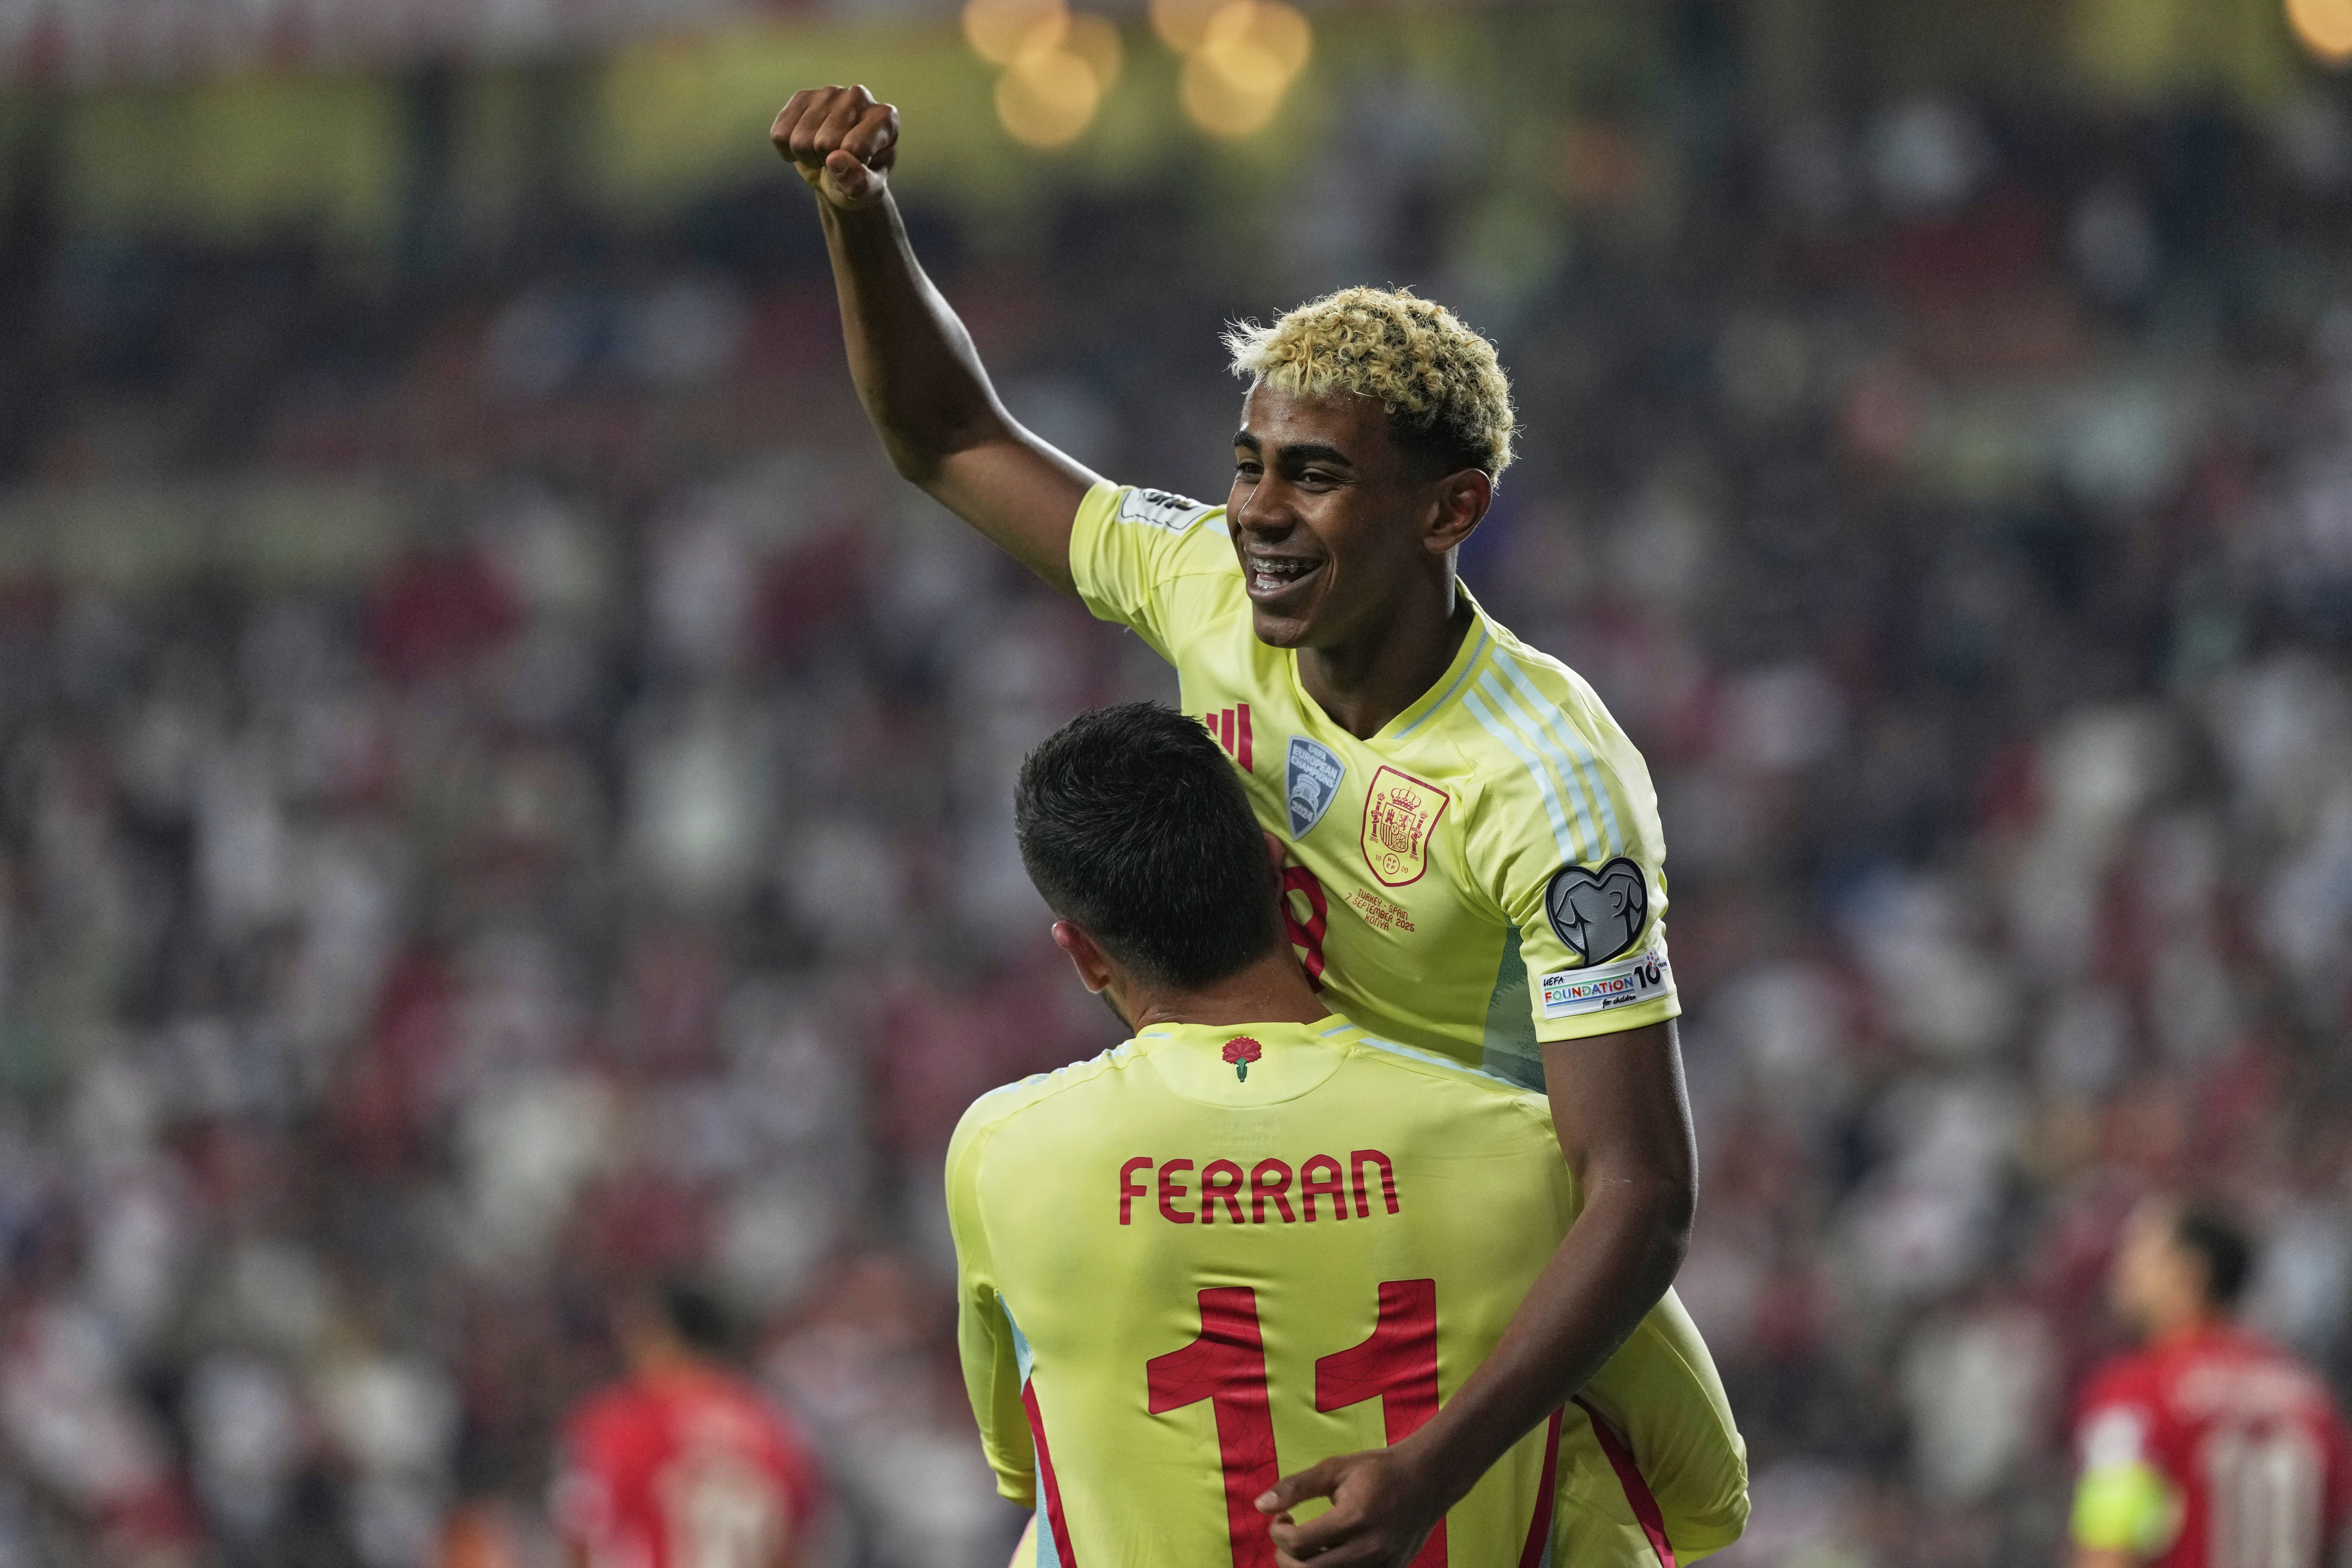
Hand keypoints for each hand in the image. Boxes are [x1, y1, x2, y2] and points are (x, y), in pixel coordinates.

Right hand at [771, 85, 898, 211]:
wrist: (840, 171)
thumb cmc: (860, 179)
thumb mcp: (868, 192)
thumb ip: (859, 182)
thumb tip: (835, 160)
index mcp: (885, 118)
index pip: (855, 148)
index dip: (849, 170)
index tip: (858, 168)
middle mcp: (859, 96)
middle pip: (824, 143)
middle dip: (826, 163)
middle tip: (837, 162)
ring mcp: (829, 92)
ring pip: (800, 139)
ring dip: (807, 157)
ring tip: (823, 154)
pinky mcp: (802, 97)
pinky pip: (780, 134)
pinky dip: (787, 151)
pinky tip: (805, 145)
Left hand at [1257, 1445, 1448, 1567]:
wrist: (1428, 1480)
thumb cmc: (1378, 1471)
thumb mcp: (1335, 1469)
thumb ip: (1296, 1486)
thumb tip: (1259, 1505)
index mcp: (1354, 1519)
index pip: (1299, 1544)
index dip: (1279, 1532)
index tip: (1283, 1518)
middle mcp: (1369, 1549)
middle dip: (1286, 1558)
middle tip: (1287, 1537)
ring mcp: (1382, 1565)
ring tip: (1305, 1548)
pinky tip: (1329, 1554)